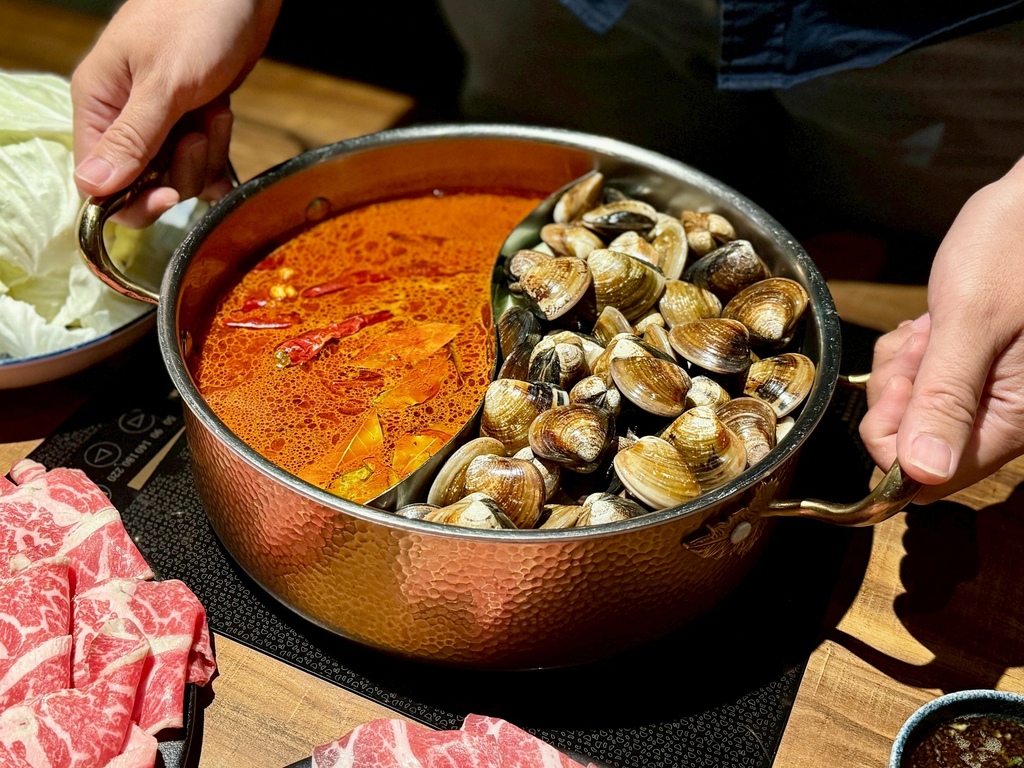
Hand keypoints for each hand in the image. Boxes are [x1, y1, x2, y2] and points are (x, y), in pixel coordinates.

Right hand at [71, 0, 281, 225]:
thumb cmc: (195, 19)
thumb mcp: (163, 83)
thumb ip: (132, 138)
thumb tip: (92, 187)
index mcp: (100, 104)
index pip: (99, 180)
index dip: (133, 199)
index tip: (169, 194)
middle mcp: (126, 116)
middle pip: (145, 184)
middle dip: (181, 171)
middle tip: (198, 135)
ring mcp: (163, 119)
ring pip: (180, 173)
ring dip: (206, 152)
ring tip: (215, 111)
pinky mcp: (194, 118)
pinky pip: (205, 160)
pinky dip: (220, 153)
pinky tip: (225, 128)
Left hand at [860, 155, 1023, 502]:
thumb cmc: (1016, 244)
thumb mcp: (971, 320)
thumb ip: (945, 398)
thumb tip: (923, 472)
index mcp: (1017, 418)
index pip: (931, 477)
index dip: (894, 439)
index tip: (901, 382)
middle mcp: (1007, 417)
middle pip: (914, 446)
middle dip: (899, 394)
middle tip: (921, 342)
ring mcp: (991, 395)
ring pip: (912, 413)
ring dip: (904, 369)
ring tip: (933, 325)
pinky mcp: (978, 374)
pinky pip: (923, 385)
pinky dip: (913, 356)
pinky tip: (933, 324)